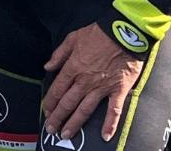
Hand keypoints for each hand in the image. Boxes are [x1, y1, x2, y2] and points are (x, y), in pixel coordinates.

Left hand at [43, 23, 142, 142]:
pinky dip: (110, 124)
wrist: (124, 33)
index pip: (58, 89)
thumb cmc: (98, 34)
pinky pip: (114, 110)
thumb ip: (59, 54)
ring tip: (66, 135)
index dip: (50, 102)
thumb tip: (47, 67)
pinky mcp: (119, 91)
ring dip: (74, 123)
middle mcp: (85, 81)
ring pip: (85, 109)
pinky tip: (105, 136)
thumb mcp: (72, 38)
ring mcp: (102, 87)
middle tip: (51, 129)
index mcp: (73, 68)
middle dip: (58, 117)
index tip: (46, 111)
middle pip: (68, 102)